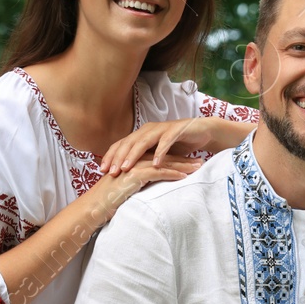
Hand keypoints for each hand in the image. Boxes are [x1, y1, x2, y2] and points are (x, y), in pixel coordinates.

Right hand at [83, 154, 200, 226]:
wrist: (93, 206)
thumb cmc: (107, 202)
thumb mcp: (125, 190)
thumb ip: (136, 185)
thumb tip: (149, 190)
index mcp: (133, 162)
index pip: (159, 158)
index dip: (176, 160)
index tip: (191, 162)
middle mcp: (134, 160)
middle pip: (164, 158)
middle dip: (184, 160)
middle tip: (201, 161)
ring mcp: (134, 166)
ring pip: (164, 163)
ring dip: (183, 165)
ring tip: (198, 167)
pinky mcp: (134, 175)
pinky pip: (158, 172)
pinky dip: (172, 174)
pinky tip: (184, 177)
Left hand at [100, 117, 244, 173]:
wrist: (202, 132)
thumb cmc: (178, 145)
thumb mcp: (156, 154)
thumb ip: (143, 160)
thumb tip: (125, 174)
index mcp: (141, 135)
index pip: (121, 144)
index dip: (111, 156)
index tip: (102, 171)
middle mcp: (148, 129)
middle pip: (128, 143)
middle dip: (118, 158)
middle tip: (111, 172)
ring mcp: (161, 129)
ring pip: (143, 141)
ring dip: (134, 155)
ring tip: (127, 168)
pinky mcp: (176, 131)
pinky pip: (165, 142)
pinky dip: (159, 152)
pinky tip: (155, 164)